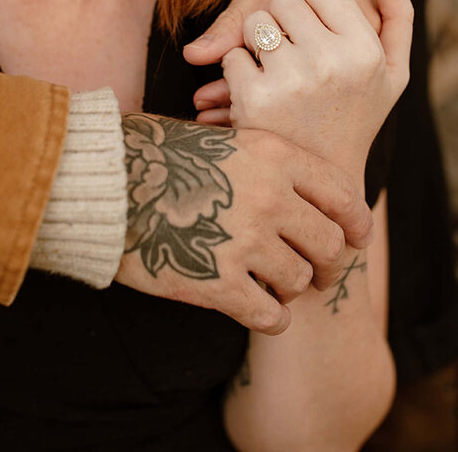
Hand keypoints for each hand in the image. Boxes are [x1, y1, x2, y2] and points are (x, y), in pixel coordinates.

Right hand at [113, 115, 373, 333]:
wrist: (102, 181)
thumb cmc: (157, 156)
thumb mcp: (225, 139)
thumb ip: (271, 166)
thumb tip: (313, 198)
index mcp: (274, 155)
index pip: (343, 195)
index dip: (355, 223)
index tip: (354, 239)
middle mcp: (268, 197)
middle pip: (329, 244)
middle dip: (327, 264)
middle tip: (318, 273)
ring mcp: (245, 241)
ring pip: (300, 280)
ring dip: (290, 288)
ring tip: (273, 286)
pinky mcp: (218, 283)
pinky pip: (271, 316)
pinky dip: (270, 318)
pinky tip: (258, 311)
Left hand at [222, 0, 412, 176]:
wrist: (324, 181)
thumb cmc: (357, 117)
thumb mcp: (392, 73)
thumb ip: (398, 15)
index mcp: (365, 50)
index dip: (310, 5)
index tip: (314, 33)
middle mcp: (333, 62)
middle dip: (282, 22)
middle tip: (292, 56)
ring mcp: (293, 81)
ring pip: (254, 22)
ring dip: (257, 43)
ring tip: (276, 74)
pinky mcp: (255, 99)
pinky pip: (230, 53)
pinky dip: (236, 71)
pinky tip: (258, 95)